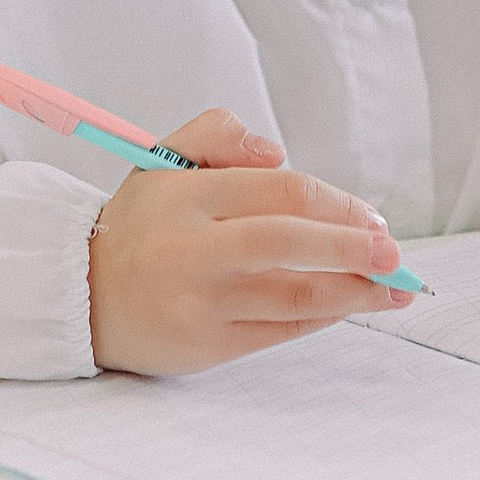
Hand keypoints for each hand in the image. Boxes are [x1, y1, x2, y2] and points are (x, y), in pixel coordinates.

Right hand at [88, 108, 417, 375]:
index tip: (372, 216)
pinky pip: (279, 330)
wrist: (84, 296)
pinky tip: (350, 306)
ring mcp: (201, 301)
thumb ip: (218, 133)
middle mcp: (193, 248)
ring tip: (394, 291)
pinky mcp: (207, 345)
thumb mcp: (162, 157)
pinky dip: (322, 317)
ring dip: (353, 292)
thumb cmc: (141, 223)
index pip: (278, 190)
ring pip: (291, 295)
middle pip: (286, 242)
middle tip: (394, 255)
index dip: (335, 203)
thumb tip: (278, 151)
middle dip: (351, 247)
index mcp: (186, 195)